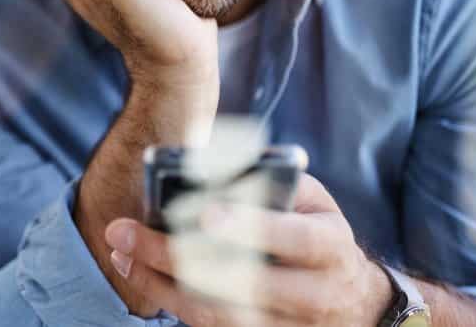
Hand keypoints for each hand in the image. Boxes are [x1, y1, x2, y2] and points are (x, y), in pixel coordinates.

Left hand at [103, 174, 392, 325]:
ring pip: (218, 314)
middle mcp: (314, 295)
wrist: (352, 301)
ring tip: (122, 253)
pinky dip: (171, 300)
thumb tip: (211, 164)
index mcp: (330, 248)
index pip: (294, 239)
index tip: (206, 212)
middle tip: (125, 232)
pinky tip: (142, 274)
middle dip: (176, 257)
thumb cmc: (318, 233)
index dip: (253, 227)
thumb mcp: (311, 202)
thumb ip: (272, 182)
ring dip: (162, 284)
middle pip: (241, 284)